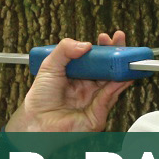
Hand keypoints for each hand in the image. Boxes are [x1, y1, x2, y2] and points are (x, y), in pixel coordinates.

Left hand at [5, 31, 134, 131]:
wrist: (36, 121)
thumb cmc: (39, 100)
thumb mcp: (49, 66)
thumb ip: (65, 50)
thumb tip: (85, 44)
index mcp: (78, 77)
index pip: (95, 60)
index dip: (102, 49)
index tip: (105, 38)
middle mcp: (88, 89)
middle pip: (107, 69)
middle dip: (115, 54)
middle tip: (119, 40)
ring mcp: (94, 101)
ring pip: (113, 83)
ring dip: (120, 68)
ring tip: (122, 55)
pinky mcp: (98, 115)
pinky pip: (109, 98)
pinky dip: (117, 86)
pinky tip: (119, 75)